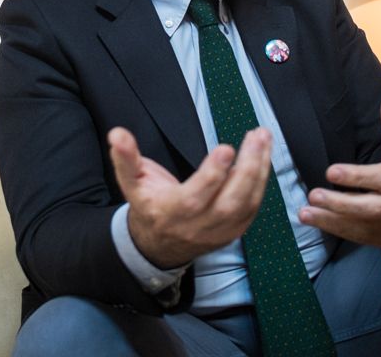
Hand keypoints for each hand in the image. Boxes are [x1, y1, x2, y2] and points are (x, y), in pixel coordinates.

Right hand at [109, 125, 271, 268]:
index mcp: (168, 213)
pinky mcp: (232, 232)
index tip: (225, 148)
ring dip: (259, 171)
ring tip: (263, 140)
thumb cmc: (147, 205)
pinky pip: (253, 209)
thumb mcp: (130, 182)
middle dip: (247, 168)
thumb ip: (125, 158)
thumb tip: (117, 134)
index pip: (194, 197)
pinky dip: (261, 183)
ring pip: (246, 205)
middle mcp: (196, 227)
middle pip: (228, 202)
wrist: (157, 245)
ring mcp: (217, 232)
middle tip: (256, 137)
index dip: (212, 174)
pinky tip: (263, 158)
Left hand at [298, 83, 380, 247]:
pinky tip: (318, 221)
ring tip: (306, 212)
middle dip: (342, 204)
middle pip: (374, 208)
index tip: (330, 171)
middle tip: (313, 195)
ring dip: (334, 221)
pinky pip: (365, 238)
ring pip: (367, 226)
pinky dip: (341, 231)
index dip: (357, 177)